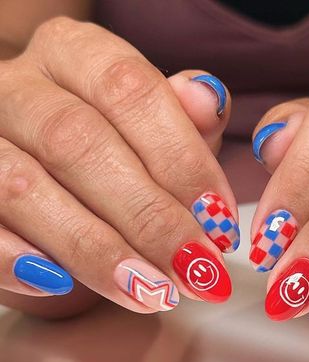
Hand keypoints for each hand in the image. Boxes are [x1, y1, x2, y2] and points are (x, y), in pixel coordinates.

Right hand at [0, 17, 238, 315]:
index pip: (132, 92)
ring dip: (97, 250)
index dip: (182, 161)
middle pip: (80, 144)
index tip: (220, 221)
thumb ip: (186, 117)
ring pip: (26, 188)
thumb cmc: (114, 143)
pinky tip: (62, 286)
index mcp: (76, 55)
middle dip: (149, 218)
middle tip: (196, 270)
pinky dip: (16, 260)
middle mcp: (19, 86)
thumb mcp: (156, 125)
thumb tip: (207, 99)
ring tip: (151, 292)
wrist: (43, 161)